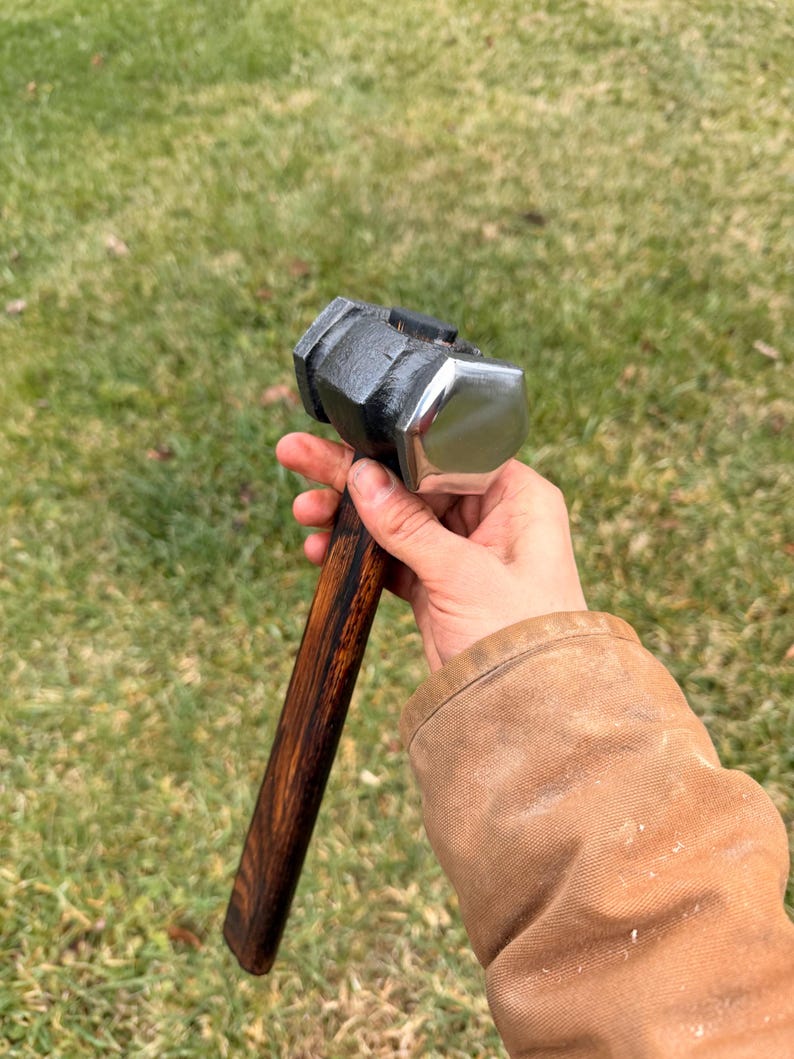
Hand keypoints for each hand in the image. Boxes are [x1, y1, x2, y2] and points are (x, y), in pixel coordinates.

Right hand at [276, 433, 586, 672]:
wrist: (528, 714)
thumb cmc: (522, 637)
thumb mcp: (462, 574)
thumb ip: (408, 526)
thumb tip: (362, 477)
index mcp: (517, 497)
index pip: (446, 454)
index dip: (393, 446)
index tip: (345, 438)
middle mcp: (492, 518)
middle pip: (412, 481)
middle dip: (354, 473)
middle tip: (298, 453)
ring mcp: (463, 552)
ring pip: (396, 518)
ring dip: (349, 515)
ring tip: (302, 511)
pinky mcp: (440, 584)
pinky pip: (391, 557)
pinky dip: (358, 553)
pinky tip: (320, 547)